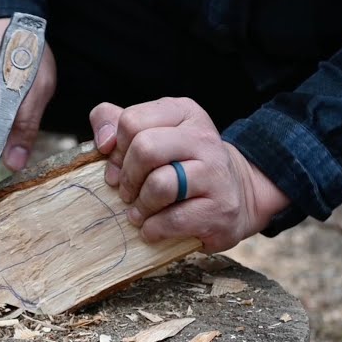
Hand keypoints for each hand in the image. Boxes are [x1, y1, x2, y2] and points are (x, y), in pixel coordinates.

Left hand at [89, 97, 290, 252]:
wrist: (237, 195)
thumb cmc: (182, 165)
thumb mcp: (152, 134)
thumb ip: (116, 124)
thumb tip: (103, 141)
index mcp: (184, 113)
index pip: (132, 120)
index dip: (115, 149)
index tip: (116, 168)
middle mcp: (203, 138)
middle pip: (145, 148)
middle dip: (127, 177)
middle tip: (126, 193)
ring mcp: (216, 173)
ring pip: (160, 185)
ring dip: (140, 206)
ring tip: (139, 213)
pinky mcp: (221, 209)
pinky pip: (174, 219)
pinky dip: (153, 229)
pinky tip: (152, 229)